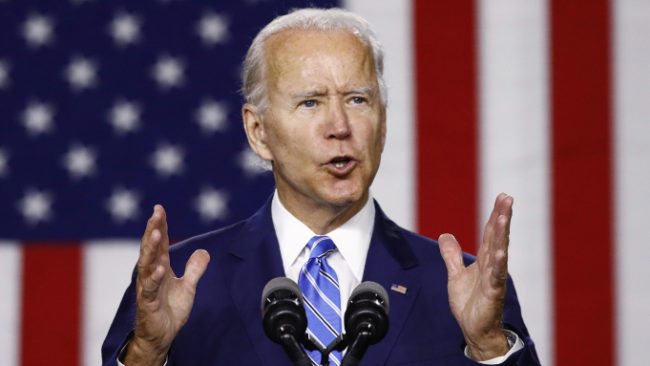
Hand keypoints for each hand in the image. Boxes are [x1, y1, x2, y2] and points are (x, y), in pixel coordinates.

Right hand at [124, 205, 209, 365]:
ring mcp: (148, 288)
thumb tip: (204, 251)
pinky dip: (155, 278)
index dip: (160, 226)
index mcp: (160, 268)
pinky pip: (150, 289)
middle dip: (153, 230)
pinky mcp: (148, 303)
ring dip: (151, 249)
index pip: (160, 243)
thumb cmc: (170, 310)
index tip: (159, 208)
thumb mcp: (188, 287)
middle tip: (156, 213)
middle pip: (151, 248)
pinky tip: (160, 268)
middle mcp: (151, 274)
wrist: (162, 336)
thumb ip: (195, 269)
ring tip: (157, 233)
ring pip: (147, 265)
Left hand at [438, 193, 512, 360]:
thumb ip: (452, 255)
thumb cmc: (469, 303)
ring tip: (504, 217)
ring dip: (502, 234)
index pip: (490, 232)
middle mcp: (492, 265)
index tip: (502, 196)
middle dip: (502, 217)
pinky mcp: (492, 292)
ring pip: (499, 252)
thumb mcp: (455, 275)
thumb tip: (445, 235)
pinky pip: (496, 276)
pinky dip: (498, 264)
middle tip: (508, 198)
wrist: (473, 329)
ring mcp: (494, 278)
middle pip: (497, 236)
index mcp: (484, 260)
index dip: (495, 214)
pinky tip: (499, 252)